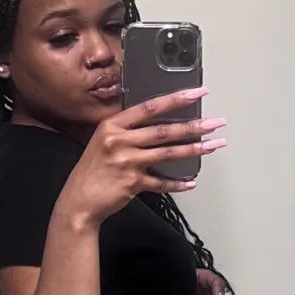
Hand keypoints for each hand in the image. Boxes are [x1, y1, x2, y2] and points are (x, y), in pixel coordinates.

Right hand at [59, 87, 226, 225]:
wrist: (79, 201)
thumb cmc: (92, 171)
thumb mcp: (103, 142)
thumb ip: (127, 131)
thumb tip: (159, 125)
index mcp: (113, 125)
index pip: (150, 107)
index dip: (176, 99)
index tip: (197, 93)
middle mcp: (120, 141)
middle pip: (164, 131)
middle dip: (194, 126)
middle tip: (215, 123)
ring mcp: (127, 162)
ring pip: (168, 153)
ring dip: (194, 149)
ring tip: (213, 145)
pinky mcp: (132, 183)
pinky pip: (161, 182)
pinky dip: (177, 183)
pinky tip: (191, 181)